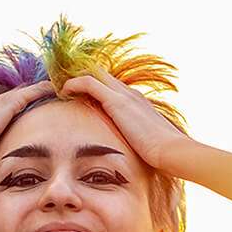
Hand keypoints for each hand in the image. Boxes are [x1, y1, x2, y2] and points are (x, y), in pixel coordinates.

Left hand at [61, 67, 190, 171]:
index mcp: (137, 102)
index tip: (79, 96)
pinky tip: (63, 90)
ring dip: (75, 78)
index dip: (94, 88)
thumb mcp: (144, 145)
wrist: (170, 150)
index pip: (112, 87)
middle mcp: (130, 94)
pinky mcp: (117, 102)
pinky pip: (89, 83)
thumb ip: (134, 143)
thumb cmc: (160, 154)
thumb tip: (129, 157)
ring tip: (60, 87)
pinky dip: (75, 84)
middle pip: (102, 75)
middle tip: (64, 86)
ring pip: (94, 74)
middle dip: (82, 78)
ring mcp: (124, 95)